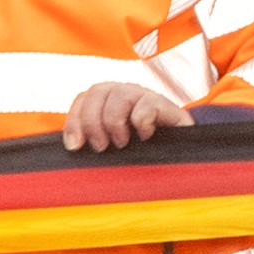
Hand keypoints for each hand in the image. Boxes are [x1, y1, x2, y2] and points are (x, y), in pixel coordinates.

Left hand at [62, 79, 188, 152]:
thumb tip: (72, 146)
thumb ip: (93, 142)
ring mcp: (146, 97)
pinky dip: (141, 122)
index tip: (75, 146)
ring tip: (122, 143)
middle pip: (98, 91)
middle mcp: (126, 94)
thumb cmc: (142, 158)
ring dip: (114, 122)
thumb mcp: (111, 150)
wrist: (180, 163)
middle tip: (101, 147)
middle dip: (92, 122)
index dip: (75, 120)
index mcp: (109, 102)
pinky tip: (145, 136)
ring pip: (120, 95)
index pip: (84, 98)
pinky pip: (146, 105)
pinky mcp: (166, 106)